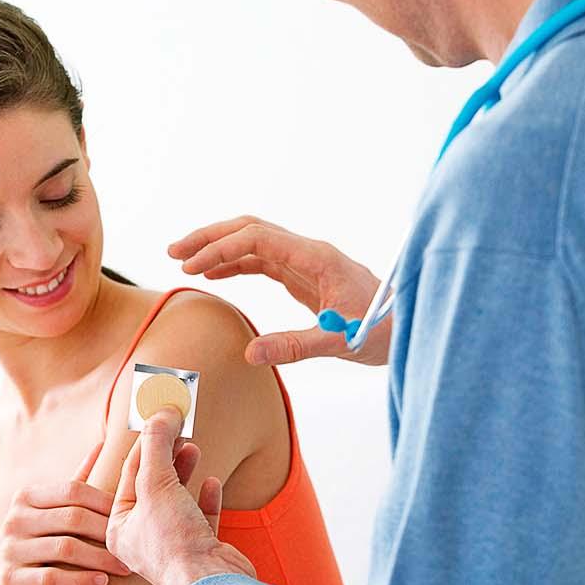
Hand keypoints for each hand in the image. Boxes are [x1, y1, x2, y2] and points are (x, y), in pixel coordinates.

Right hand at [0, 442, 129, 584]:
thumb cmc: (34, 542)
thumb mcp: (45, 511)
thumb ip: (74, 483)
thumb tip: (103, 444)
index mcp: (27, 497)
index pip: (73, 490)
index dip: (105, 502)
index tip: (132, 514)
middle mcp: (15, 519)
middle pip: (72, 518)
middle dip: (107, 531)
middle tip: (133, 543)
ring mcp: (10, 549)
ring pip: (65, 549)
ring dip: (100, 558)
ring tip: (125, 567)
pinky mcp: (9, 580)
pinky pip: (51, 578)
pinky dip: (80, 580)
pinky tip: (102, 583)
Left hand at [105, 408, 255, 584]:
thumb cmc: (173, 541)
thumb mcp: (156, 484)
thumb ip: (157, 445)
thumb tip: (161, 412)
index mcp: (120, 528)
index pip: (129, 474)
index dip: (145, 442)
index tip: (159, 417)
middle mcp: (143, 539)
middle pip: (152, 485)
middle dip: (165, 455)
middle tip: (177, 427)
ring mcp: (174, 545)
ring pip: (177, 499)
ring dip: (184, 471)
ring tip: (192, 446)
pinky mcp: (201, 550)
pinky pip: (200, 517)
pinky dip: (205, 497)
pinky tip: (212, 482)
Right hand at [169, 215, 390, 365]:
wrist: (410, 327)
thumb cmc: (384, 331)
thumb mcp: (342, 343)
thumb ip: (297, 346)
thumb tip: (251, 354)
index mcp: (317, 258)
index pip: (258, 238)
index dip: (221, 248)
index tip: (191, 266)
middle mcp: (309, 253)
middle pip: (251, 230)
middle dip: (211, 237)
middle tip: (174, 252)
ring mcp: (306, 263)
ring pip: (253, 243)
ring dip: (219, 248)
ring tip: (183, 261)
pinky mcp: (305, 278)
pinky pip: (262, 262)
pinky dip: (235, 264)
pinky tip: (213, 274)